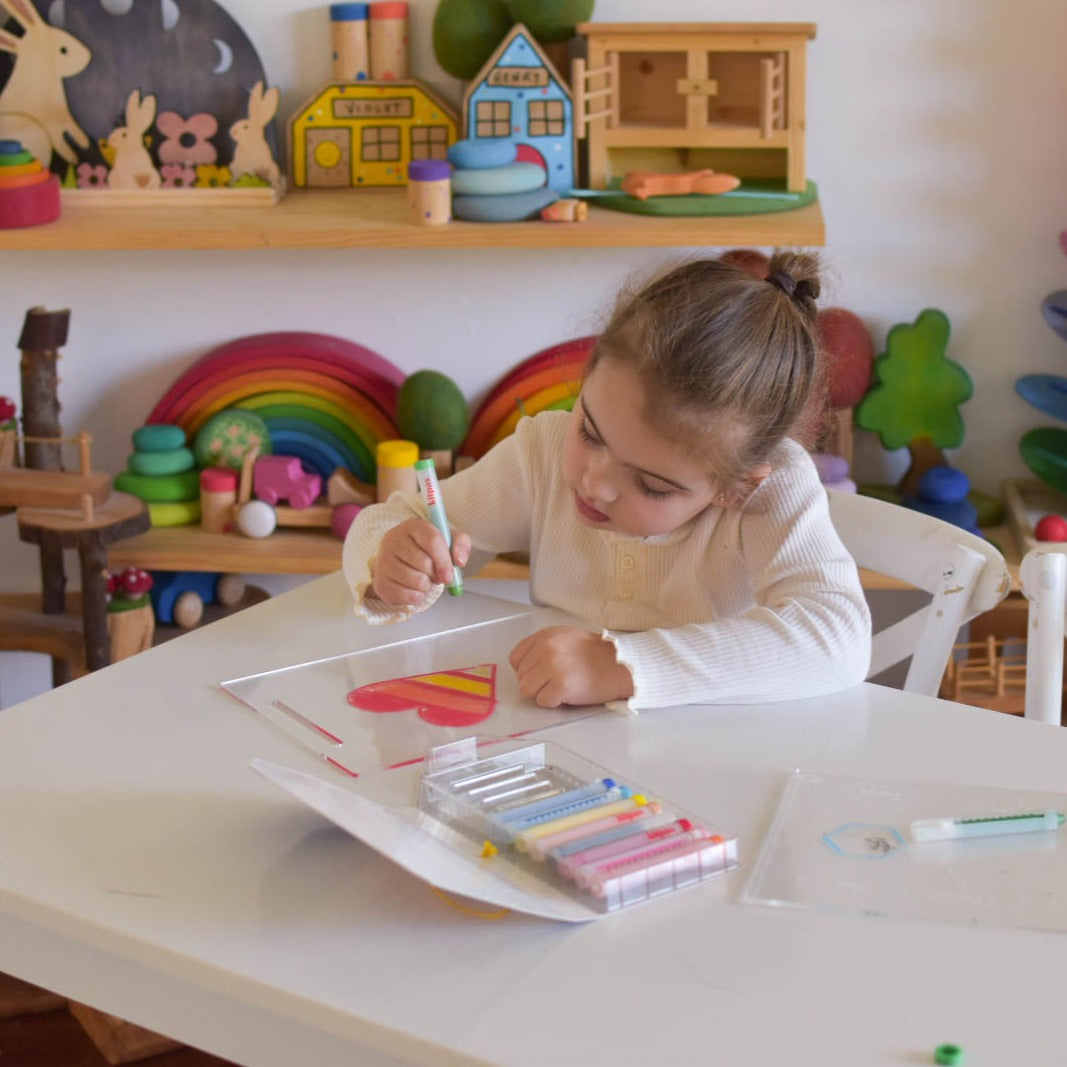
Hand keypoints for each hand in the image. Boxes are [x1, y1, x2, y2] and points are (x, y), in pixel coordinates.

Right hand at [370, 517, 469, 607]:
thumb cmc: (428, 550)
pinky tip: (414, 588)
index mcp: (413, 526)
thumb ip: (460, 545)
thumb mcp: (448, 540)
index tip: (450, 575)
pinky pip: (407, 596)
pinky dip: (417, 597)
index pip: (432, 540)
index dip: (444, 560)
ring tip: (424, 579)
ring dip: (427, 586)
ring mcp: (383, 560)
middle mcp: (393, 539)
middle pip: (424, 563)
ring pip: (416, 581)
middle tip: (436, 574)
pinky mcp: (380, 581)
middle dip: (436, 574)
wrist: (401, 562)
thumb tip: (459, 561)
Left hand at [509, 626, 634, 707]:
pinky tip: (568, 694)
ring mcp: (552, 667)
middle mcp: (546, 649)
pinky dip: (554, 702)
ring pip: (527, 690)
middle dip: (536, 682)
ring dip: (542, 693)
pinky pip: (542, 701)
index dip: (526, 669)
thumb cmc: (598, 654)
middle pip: (521, 676)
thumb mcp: (566, 638)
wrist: (621, 664)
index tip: (539, 673)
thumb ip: (544, 646)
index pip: (515, 658)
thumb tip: (528, 664)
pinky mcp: (560, 686)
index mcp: (545, 636)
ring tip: (561, 687)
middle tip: (556, 681)